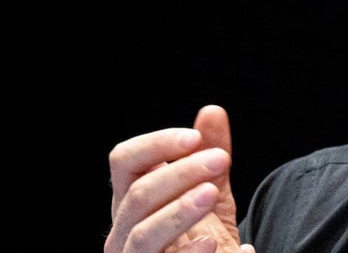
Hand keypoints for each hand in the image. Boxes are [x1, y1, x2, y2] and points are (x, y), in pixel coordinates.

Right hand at [106, 105, 252, 252]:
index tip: (194, 137)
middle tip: (220, 160)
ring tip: (212, 193)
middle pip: (138, 195)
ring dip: (178, 211)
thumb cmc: (203, 235)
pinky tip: (213, 243)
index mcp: (132, 200)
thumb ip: (210, 153)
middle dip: (180, 173)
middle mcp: (123, 231)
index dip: (155, 145)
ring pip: (143, 234)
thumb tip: (212, 111)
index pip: (125, 161)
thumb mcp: (212, 191)